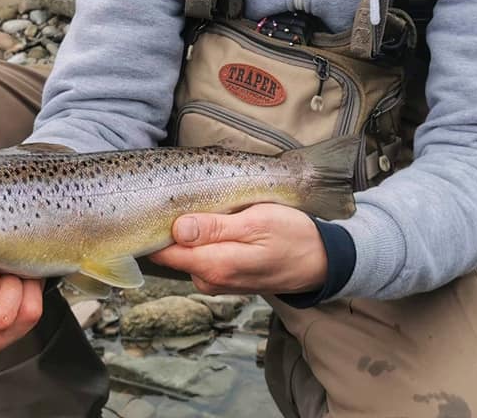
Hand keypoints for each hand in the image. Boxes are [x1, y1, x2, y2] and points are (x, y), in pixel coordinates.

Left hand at [148, 203, 327, 295]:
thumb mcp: (256, 222)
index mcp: (215, 266)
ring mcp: (217, 281)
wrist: (322, 261)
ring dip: (191, 230)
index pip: (164, 251)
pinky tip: (218, 222)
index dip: (155, 227)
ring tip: (209, 206)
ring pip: (187, 253)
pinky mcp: (225, 277)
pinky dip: (203, 239)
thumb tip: (177, 229)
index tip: (158, 202)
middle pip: (173, 251)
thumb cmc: (292, 236)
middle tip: (187, 195)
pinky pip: (201, 257)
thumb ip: (215, 228)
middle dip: (174, 224)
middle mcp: (211, 280)